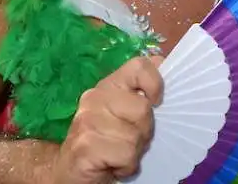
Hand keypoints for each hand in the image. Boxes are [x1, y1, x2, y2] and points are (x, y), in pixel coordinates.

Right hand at [51, 55, 163, 183]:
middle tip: (131, 141)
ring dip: (135, 152)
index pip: (140, 66)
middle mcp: (96, 96)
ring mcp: (88, 120)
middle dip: (145, 131)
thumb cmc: (108, 140)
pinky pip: (125, 155)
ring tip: (121, 154)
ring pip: (136, 135)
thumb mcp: (126, 113)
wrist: (71, 171)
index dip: (156, 83)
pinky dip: (126, 166)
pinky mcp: (85, 146)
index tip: (156, 103)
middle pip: (143, 108)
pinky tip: (114, 166)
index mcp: (110, 84)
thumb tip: (166, 68)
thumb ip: (143, 94)